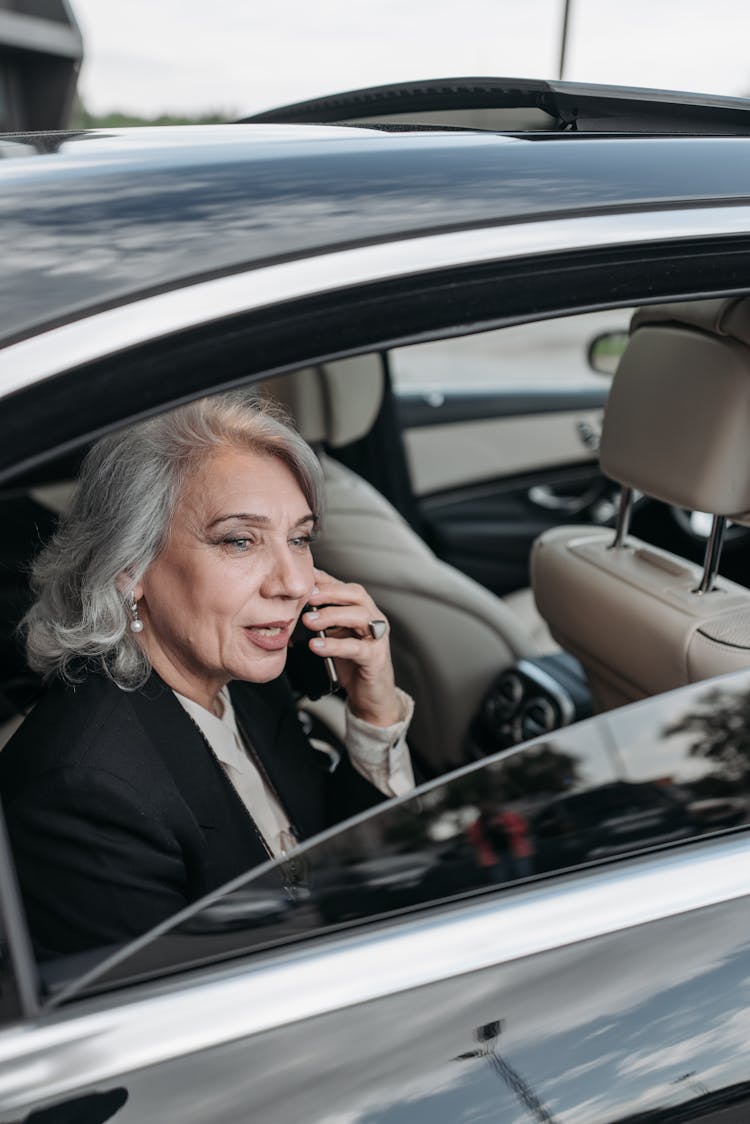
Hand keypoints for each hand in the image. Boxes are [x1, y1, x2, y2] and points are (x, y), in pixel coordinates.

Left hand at [301, 568, 400, 726]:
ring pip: (359, 616)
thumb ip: (322, 620)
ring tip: (308, 621)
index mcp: (362, 610)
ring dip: (331, 615)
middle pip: (356, 594)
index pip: (344, 586)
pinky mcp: (376, 658)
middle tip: (306, 597)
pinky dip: (335, 645)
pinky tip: (316, 645)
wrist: (371, 695)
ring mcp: (377, 638)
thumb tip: (295, 607)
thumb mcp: (335, 636)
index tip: (304, 577)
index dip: (325, 579)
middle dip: (330, 592)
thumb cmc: (352, 664)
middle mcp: (373, 619)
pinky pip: (356, 648)